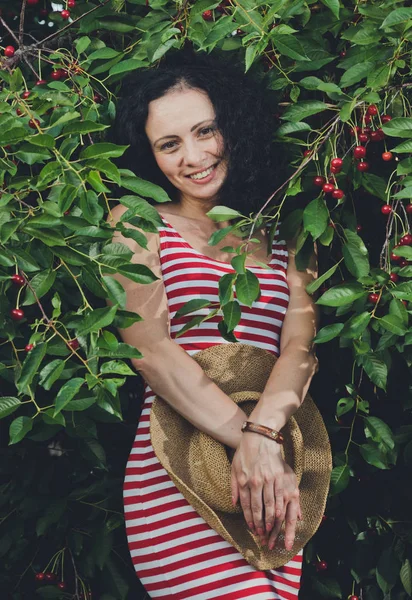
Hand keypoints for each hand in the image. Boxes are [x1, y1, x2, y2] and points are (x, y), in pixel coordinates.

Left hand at [230, 432, 301, 550]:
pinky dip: (280, 508)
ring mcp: (269, 479)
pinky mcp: (280, 476)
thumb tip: (233, 503)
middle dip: (260, 524)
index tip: (252, 529)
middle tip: (261, 535)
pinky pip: (280, 496)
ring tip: (270, 530)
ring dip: (271, 520)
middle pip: (258, 508)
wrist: (259, 436)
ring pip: (270, 505)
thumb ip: (233, 487)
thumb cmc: (245, 452)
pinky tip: (280, 516)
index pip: (246, 505)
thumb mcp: (233, 468)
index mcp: (243, 481)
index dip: (249, 519)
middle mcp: (256, 482)